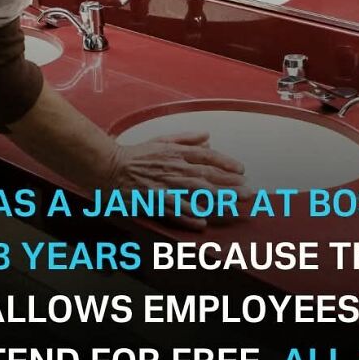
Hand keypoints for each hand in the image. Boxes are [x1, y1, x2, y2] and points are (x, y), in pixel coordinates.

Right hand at [110, 132, 252, 227]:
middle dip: (231, 185)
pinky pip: (174, 211)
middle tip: (250, 192)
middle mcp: (174, 168)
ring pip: (195, 194)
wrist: (108, 166)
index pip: (207, 156)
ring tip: (235, 208)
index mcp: (176, 152)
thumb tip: (207, 136)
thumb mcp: (161, 140)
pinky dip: (187, 217)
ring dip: (217, 201)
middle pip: (207, 176)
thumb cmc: (135, 155)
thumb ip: (185, 138)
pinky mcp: (153, 201)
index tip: (242, 170)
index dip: (226, 162)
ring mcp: (164, 185)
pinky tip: (202, 224)